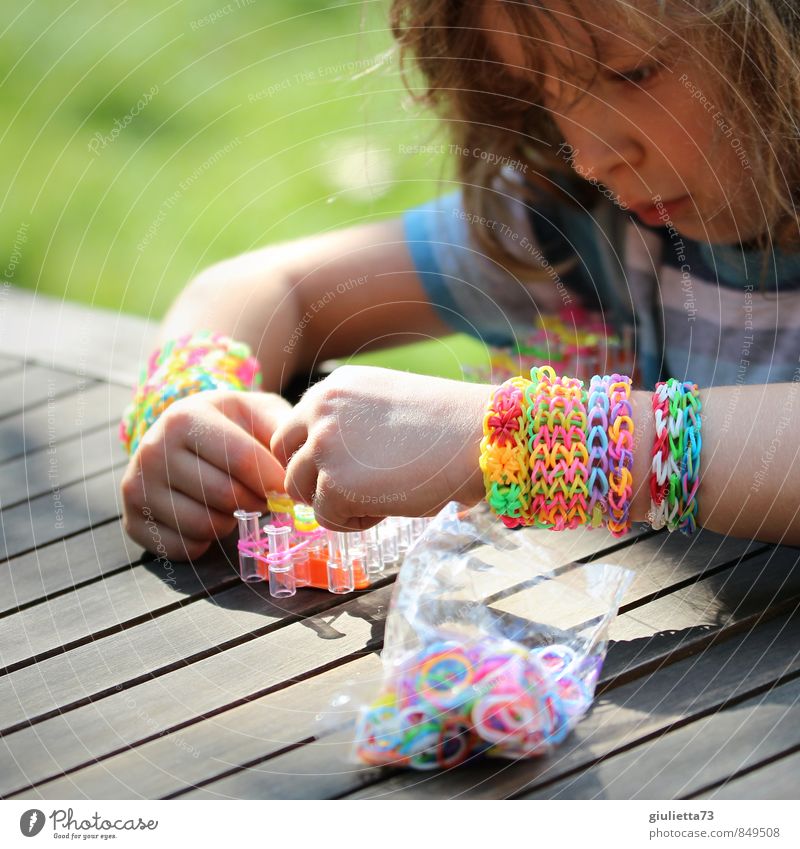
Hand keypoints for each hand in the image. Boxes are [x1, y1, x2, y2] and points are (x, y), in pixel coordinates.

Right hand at [120, 389, 290, 560]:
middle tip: (262, 496)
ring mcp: (137, 487)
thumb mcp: (259, 412)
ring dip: (231, 522)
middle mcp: (153, 449)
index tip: (288, 489)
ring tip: (233, 503)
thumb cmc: (232, 426)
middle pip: (226, 495)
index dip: (273, 480)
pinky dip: (205, 542)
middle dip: (256, 502)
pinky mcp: (132, 521)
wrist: (184, 436)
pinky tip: (209, 516)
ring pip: (205, 525)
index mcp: (185, 417)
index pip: (241, 459)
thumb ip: (282, 432)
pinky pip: (184, 548)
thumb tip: (293, 471)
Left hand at [269, 365, 488, 530]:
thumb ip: (348, 425)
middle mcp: (318, 410)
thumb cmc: (447, 427)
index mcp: (332, 388)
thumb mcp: (384, 407)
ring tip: (379, 496)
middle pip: (286, 459)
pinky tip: (388, 506)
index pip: (294, 429)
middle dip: (312, 480)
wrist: (479, 438)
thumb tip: (325, 463)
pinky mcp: (334, 484)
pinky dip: (354, 521)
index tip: (345, 471)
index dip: (315, 457)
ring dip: (334, 501)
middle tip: (352, 491)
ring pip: (300, 491)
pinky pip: (326, 517)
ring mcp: (323, 446)